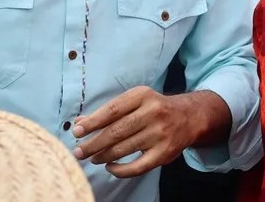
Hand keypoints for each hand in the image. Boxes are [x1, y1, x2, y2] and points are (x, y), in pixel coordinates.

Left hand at [71, 87, 206, 177]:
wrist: (188, 117)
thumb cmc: (154, 108)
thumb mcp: (135, 101)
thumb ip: (108, 111)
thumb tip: (79, 123)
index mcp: (143, 95)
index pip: (113, 110)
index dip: (93, 122)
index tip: (76, 131)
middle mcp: (153, 112)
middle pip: (117, 131)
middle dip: (94, 143)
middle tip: (79, 151)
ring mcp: (160, 134)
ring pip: (124, 148)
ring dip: (103, 156)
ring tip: (92, 158)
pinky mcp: (164, 153)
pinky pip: (137, 166)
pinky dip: (120, 170)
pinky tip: (110, 167)